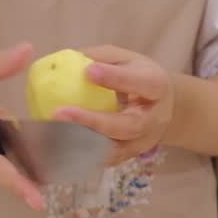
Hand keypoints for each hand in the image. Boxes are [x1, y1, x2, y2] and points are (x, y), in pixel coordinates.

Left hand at [52, 45, 175, 166]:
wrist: (162, 107)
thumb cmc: (138, 77)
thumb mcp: (127, 59)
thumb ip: (101, 58)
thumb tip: (65, 59)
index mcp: (156, 87)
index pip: (141, 83)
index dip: (116, 79)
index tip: (88, 71)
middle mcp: (153, 119)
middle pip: (129, 126)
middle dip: (94, 121)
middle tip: (61, 112)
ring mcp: (142, 142)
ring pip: (117, 149)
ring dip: (85, 143)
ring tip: (56, 132)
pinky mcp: (129, 156)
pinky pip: (107, 160)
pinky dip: (85, 156)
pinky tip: (62, 147)